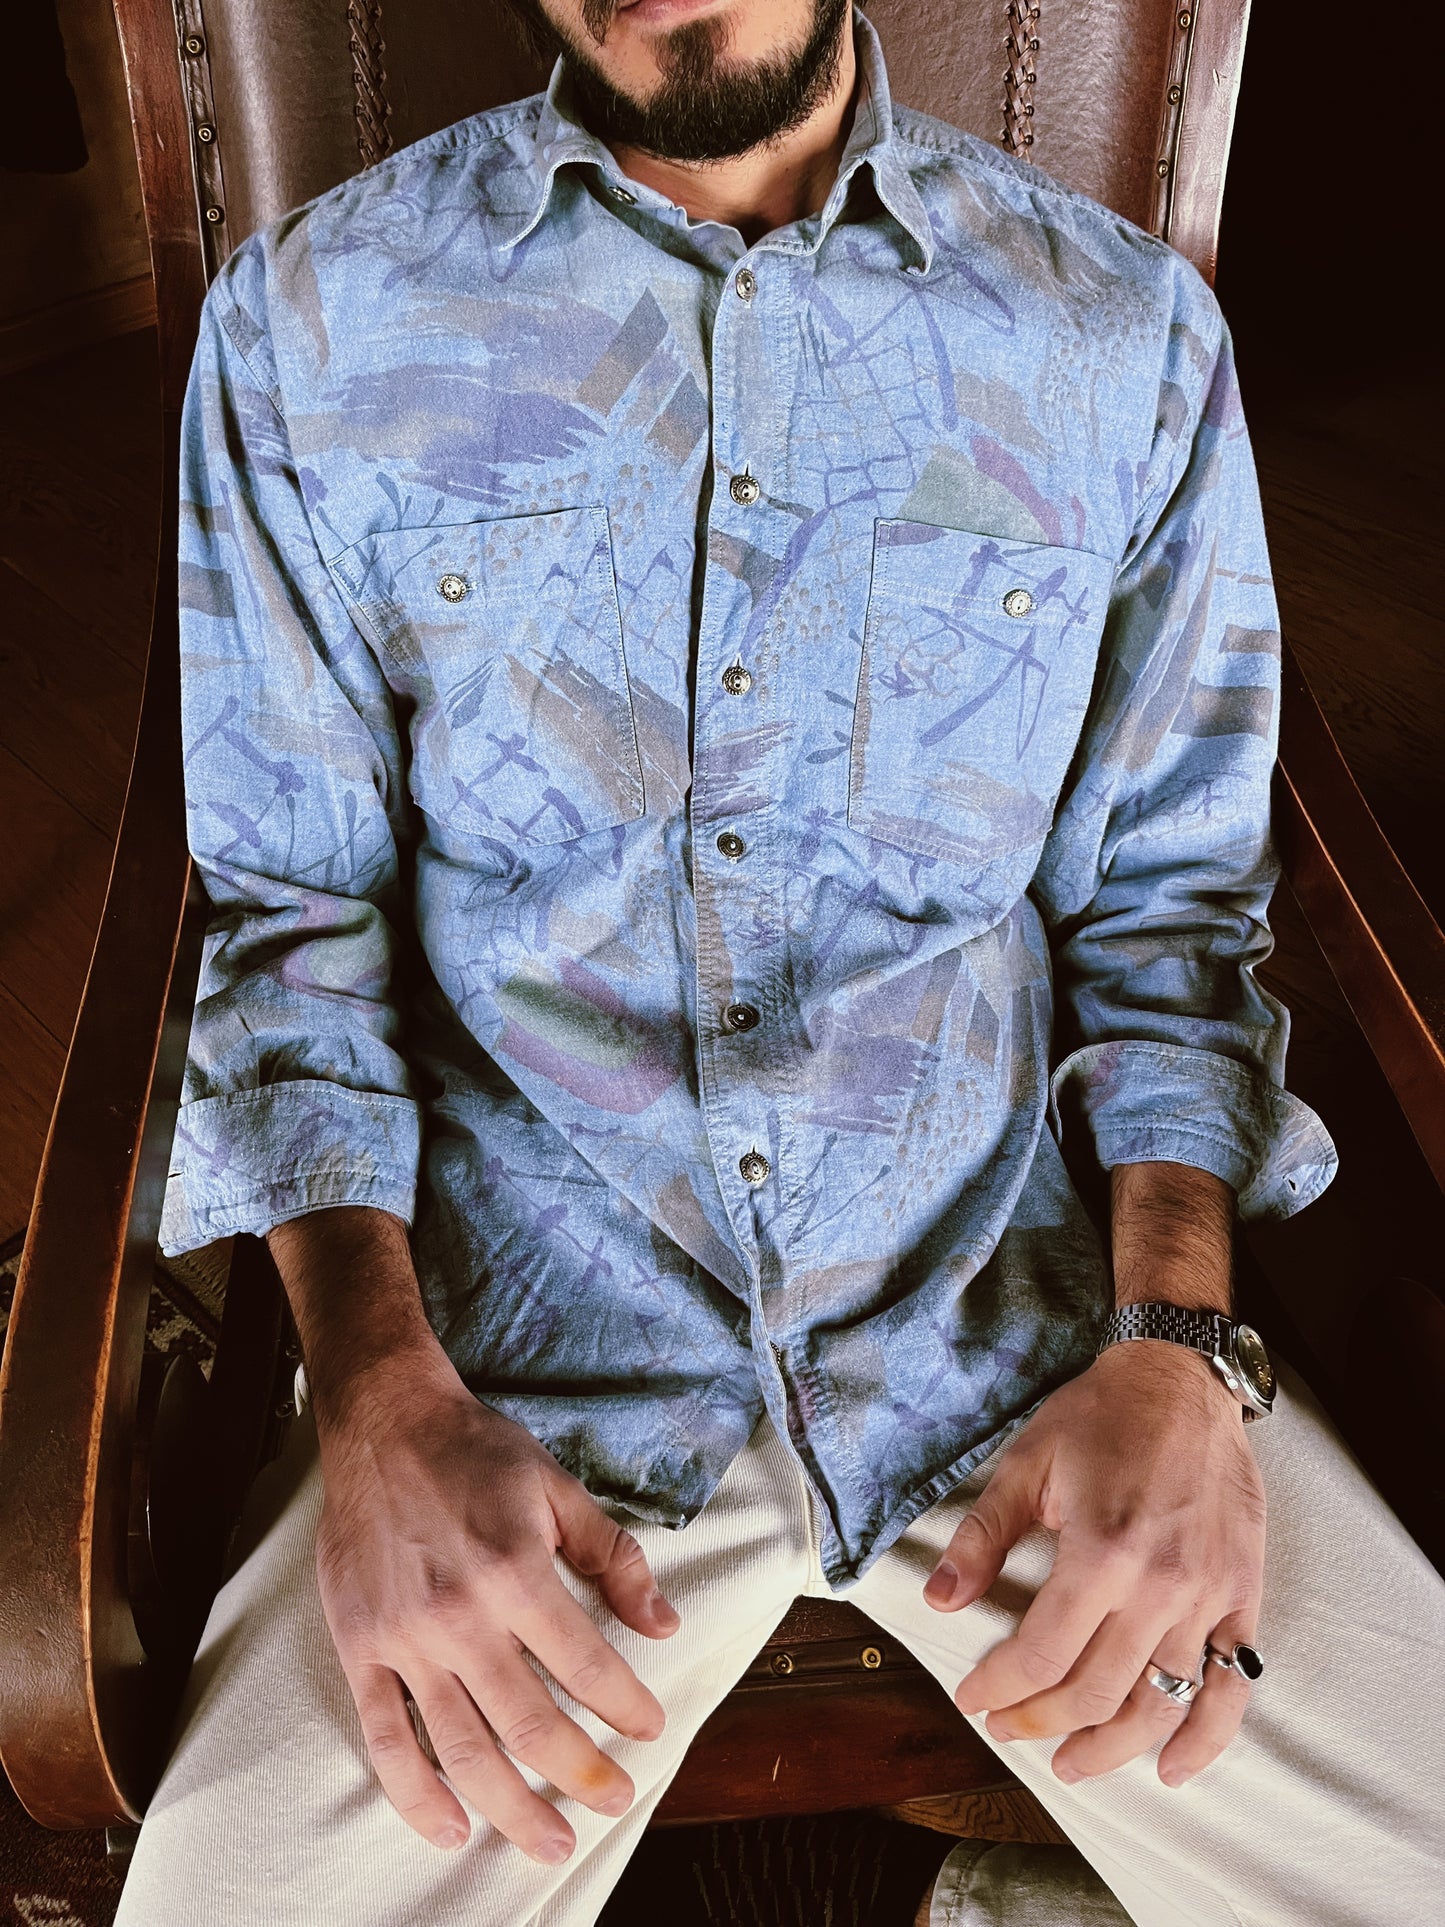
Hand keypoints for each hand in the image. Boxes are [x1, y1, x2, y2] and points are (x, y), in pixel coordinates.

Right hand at [311, 1344, 679, 1861]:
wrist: (384, 1423)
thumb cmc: (476, 1452)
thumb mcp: (559, 1488)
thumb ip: (614, 1559)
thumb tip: (662, 1624)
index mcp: (516, 1573)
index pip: (586, 1666)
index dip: (627, 1707)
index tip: (651, 1730)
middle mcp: (460, 1616)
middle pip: (531, 1725)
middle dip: (583, 1773)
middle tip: (616, 1801)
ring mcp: (404, 1638)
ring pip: (463, 1749)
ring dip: (513, 1807)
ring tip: (552, 1841)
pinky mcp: (360, 1647)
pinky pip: (386, 1737)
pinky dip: (417, 1794)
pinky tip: (452, 1828)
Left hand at [923, 1341, 1265, 1788]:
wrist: (1182, 1380)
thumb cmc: (1100, 1417)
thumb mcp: (1026, 1464)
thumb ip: (982, 1536)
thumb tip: (939, 1600)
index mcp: (1101, 1552)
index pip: (1041, 1653)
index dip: (1000, 1688)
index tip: (972, 1700)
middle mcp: (1159, 1585)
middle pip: (1095, 1690)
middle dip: (1040, 1721)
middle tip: (1008, 1728)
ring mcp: (1208, 1595)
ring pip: (1159, 1703)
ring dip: (1111, 1748)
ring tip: (1072, 1764)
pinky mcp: (1243, 1595)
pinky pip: (1231, 1686)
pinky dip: (1206, 1740)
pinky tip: (1172, 1769)